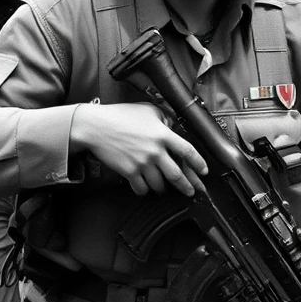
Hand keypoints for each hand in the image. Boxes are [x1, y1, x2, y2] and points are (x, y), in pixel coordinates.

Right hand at [70, 102, 208, 196]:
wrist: (96, 127)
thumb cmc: (120, 116)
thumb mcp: (148, 110)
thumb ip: (164, 118)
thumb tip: (172, 126)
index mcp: (162, 134)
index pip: (188, 151)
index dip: (199, 163)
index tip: (204, 171)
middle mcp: (155, 151)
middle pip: (177, 175)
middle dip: (187, 186)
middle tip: (191, 191)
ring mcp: (142, 163)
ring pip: (160, 185)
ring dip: (163, 188)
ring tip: (164, 188)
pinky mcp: (129, 172)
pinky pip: (142, 189)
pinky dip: (145, 190)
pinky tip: (145, 187)